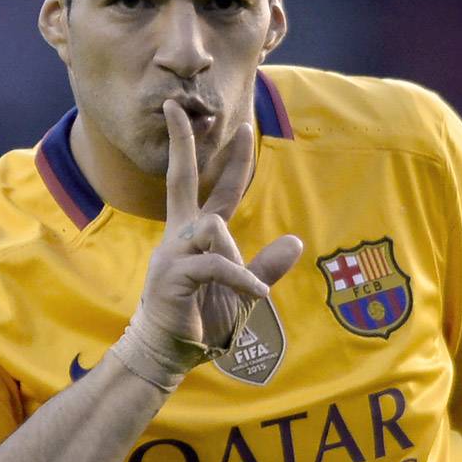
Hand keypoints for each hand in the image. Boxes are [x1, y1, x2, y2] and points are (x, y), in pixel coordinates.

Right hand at [110, 100, 301, 390]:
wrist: (166, 356)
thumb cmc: (200, 324)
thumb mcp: (243, 293)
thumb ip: (265, 267)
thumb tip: (295, 242)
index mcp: (196, 236)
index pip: (214, 187)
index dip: (230, 158)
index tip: (242, 125)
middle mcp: (180, 236)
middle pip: (183, 177)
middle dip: (182, 141)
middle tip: (178, 105)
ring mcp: (173, 254)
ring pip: (213, 226)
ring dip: (236, 254)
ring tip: (248, 288)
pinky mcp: (174, 276)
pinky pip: (216, 265)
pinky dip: (242, 279)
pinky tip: (258, 295)